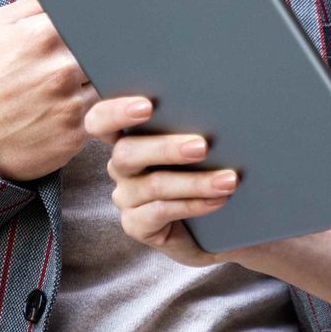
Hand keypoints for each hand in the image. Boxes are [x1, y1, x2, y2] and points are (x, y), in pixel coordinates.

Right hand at [0, 0, 97, 180]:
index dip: (95, 26)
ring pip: (105, 86)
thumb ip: (36, 4)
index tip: (93, 30)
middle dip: (98, 55)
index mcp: (42, 36)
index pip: (94, 20)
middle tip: (82, 59)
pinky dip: (91, 113)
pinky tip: (64, 110)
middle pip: (107, 54)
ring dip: (94, 85)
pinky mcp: (73, 136)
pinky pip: (100, 117)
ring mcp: (69, 106)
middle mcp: (60, 70)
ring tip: (67, 87)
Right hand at [83, 95, 238, 268]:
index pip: (102, 120)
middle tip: (202, 146)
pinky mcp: (135, 224)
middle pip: (127, 152)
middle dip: (166, 148)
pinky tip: (217, 200)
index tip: (147, 106)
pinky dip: (193, 204)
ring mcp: (126, 197)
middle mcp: (121, 165)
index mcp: (128, 136)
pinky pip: (160, 212)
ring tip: (228, 180)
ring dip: (195, 182)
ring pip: (153, 184)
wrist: (216, 222)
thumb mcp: (199, 147)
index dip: (116, 112)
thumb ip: (193, 128)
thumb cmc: (206, 171)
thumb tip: (216, 112)